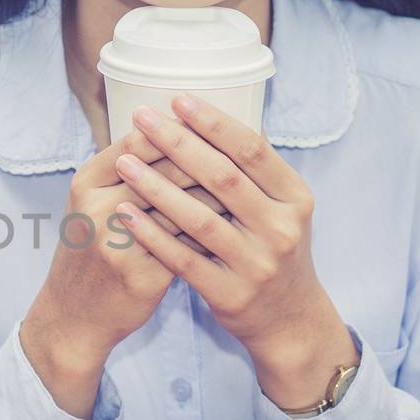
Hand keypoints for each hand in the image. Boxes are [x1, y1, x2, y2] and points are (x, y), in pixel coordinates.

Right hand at [20, 130, 222, 417]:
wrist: (74, 316)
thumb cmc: (93, 251)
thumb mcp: (94, 203)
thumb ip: (130, 170)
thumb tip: (188, 132)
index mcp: (86, 182)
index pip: (139, 141)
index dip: (180, 130)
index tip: (212, 125)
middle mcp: (96, 208)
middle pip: (165, 170)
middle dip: (208, 161)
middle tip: (242, 155)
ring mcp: (117, 244)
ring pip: (183, 208)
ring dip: (219, 197)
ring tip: (248, 188)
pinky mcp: (140, 276)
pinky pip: (189, 247)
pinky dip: (214, 234)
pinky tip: (238, 226)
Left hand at [112, 96, 358, 408]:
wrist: (288, 320)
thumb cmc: (273, 251)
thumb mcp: (283, 209)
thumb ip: (257, 171)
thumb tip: (225, 115)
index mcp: (295, 198)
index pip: (252, 150)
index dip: (214, 123)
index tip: (178, 99)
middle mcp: (281, 229)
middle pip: (223, 178)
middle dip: (178, 144)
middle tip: (143, 118)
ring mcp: (257, 264)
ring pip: (199, 219)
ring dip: (157, 187)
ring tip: (124, 162)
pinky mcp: (231, 293)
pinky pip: (184, 260)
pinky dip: (153, 235)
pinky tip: (125, 214)